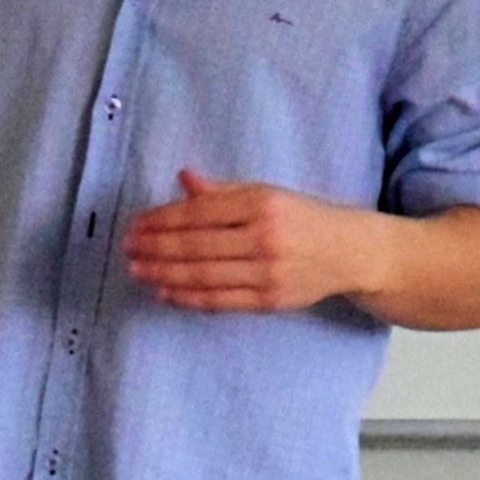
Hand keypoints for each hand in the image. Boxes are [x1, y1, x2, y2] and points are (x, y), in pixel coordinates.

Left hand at [123, 169, 382, 312]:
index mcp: (263, 203)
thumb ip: (225, 191)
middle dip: (154, 248)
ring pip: (201, 275)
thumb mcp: (270, 193)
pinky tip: (164, 291)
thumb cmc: (306, 218)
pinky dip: (186, 297)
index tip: (135, 225)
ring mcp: (267, 272)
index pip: (199, 213)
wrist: (352, 252)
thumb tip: (183, 179)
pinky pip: (218, 300)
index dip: (161, 220)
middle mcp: (265, 237)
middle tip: (127, 248)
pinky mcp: (269, 300)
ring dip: (162, 273)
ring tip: (136, 270)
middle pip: (195, 246)